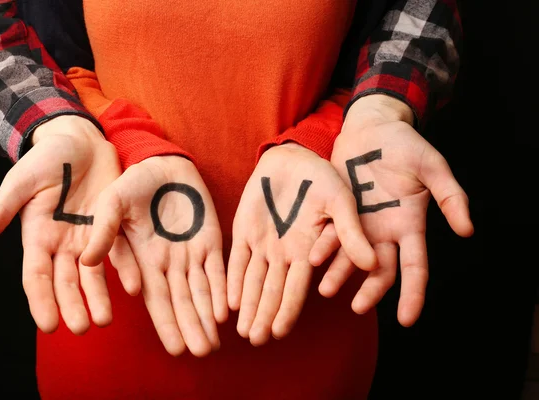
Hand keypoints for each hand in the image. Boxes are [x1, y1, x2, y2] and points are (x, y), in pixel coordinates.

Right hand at [0, 116, 137, 334]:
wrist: (80, 141)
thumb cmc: (46, 160)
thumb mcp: (21, 183)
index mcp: (38, 236)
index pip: (37, 276)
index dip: (41, 301)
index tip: (48, 326)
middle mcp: (63, 243)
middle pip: (66, 282)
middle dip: (72, 306)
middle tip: (82, 329)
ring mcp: (89, 237)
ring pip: (93, 275)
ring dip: (98, 297)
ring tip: (104, 320)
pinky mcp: (112, 226)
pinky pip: (119, 251)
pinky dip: (125, 268)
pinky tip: (134, 286)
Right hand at [80, 155, 226, 356]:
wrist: (163, 163)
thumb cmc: (134, 182)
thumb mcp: (112, 202)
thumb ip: (103, 230)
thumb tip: (88, 261)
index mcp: (144, 259)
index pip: (156, 299)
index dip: (165, 322)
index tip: (175, 347)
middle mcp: (168, 262)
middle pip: (181, 302)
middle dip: (190, 327)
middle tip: (201, 353)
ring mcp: (191, 252)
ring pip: (200, 291)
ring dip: (206, 316)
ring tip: (214, 343)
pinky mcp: (210, 239)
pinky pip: (217, 268)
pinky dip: (221, 289)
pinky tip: (225, 311)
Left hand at [227, 143, 376, 345]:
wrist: (292, 156)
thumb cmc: (320, 177)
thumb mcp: (339, 201)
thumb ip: (350, 232)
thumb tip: (371, 264)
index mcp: (307, 250)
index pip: (296, 288)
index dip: (288, 310)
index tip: (279, 332)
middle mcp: (284, 253)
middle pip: (272, 291)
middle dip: (264, 316)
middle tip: (254, 340)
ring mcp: (262, 243)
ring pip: (253, 281)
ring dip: (248, 305)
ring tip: (242, 332)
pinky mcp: (244, 230)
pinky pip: (237, 259)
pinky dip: (232, 279)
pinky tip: (229, 301)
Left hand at [309, 94, 473, 326]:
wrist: (371, 127)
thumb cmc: (405, 144)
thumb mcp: (432, 166)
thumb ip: (450, 196)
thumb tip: (468, 230)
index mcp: (410, 224)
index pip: (415, 267)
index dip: (413, 294)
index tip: (407, 320)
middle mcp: (385, 230)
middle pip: (380, 270)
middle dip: (370, 291)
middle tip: (357, 307)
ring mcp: (360, 222)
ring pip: (351, 258)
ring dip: (340, 274)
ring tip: (325, 289)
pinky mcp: (338, 211)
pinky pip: (330, 234)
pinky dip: (323, 246)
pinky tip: (312, 258)